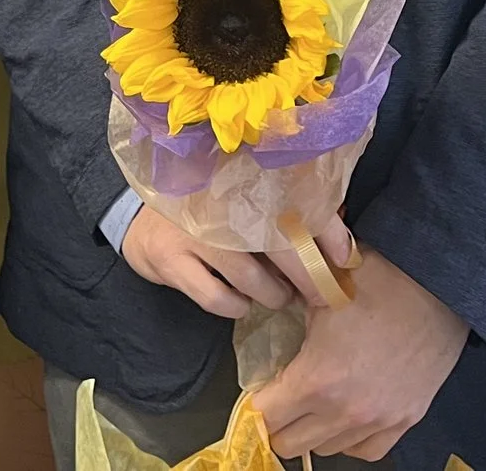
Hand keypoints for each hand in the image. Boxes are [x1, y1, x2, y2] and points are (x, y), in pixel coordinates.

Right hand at [119, 207, 354, 317]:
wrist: (139, 219)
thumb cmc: (205, 213)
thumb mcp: (238, 202)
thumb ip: (279, 213)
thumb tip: (335, 239)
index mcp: (242, 178)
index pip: (297, 200)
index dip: (328, 230)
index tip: (346, 257)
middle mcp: (219, 200)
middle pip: (280, 243)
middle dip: (308, 276)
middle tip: (323, 295)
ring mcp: (194, 231)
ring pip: (251, 277)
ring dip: (273, 295)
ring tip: (279, 297)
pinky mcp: (172, 260)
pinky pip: (218, 297)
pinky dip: (237, 306)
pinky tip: (240, 302)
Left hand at [254, 249, 466, 460]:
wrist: (439, 287)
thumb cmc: (379, 280)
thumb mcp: (319, 288)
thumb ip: (284, 312)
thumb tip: (260, 315)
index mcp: (318, 379)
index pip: (265, 416)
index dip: (254, 402)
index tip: (258, 391)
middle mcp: (347, 410)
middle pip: (290, 444)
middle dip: (279, 421)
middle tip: (281, 397)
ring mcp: (379, 420)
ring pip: (327, 450)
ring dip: (313, 430)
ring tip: (314, 402)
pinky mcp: (406, 420)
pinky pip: (367, 450)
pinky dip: (350, 439)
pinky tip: (346, 416)